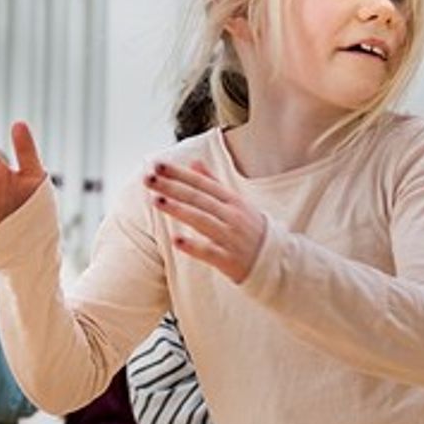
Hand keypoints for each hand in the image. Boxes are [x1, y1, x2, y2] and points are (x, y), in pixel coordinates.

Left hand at [150, 160, 268, 283]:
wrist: (275, 261)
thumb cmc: (250, 229)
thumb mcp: (237, 202)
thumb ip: (213, 183)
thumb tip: (194, 163)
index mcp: (232, 200)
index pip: (201, 183)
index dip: (179, 174)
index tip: (157, 165)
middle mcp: (232, 216)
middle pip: (198, 199)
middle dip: (172, 187)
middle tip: (148, 179)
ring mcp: (231, 238)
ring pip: (202, 221)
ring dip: (179, 210)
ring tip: (156, 201)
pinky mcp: (229, 260)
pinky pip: (209, 252)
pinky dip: (193, 246)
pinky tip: (176, 241)